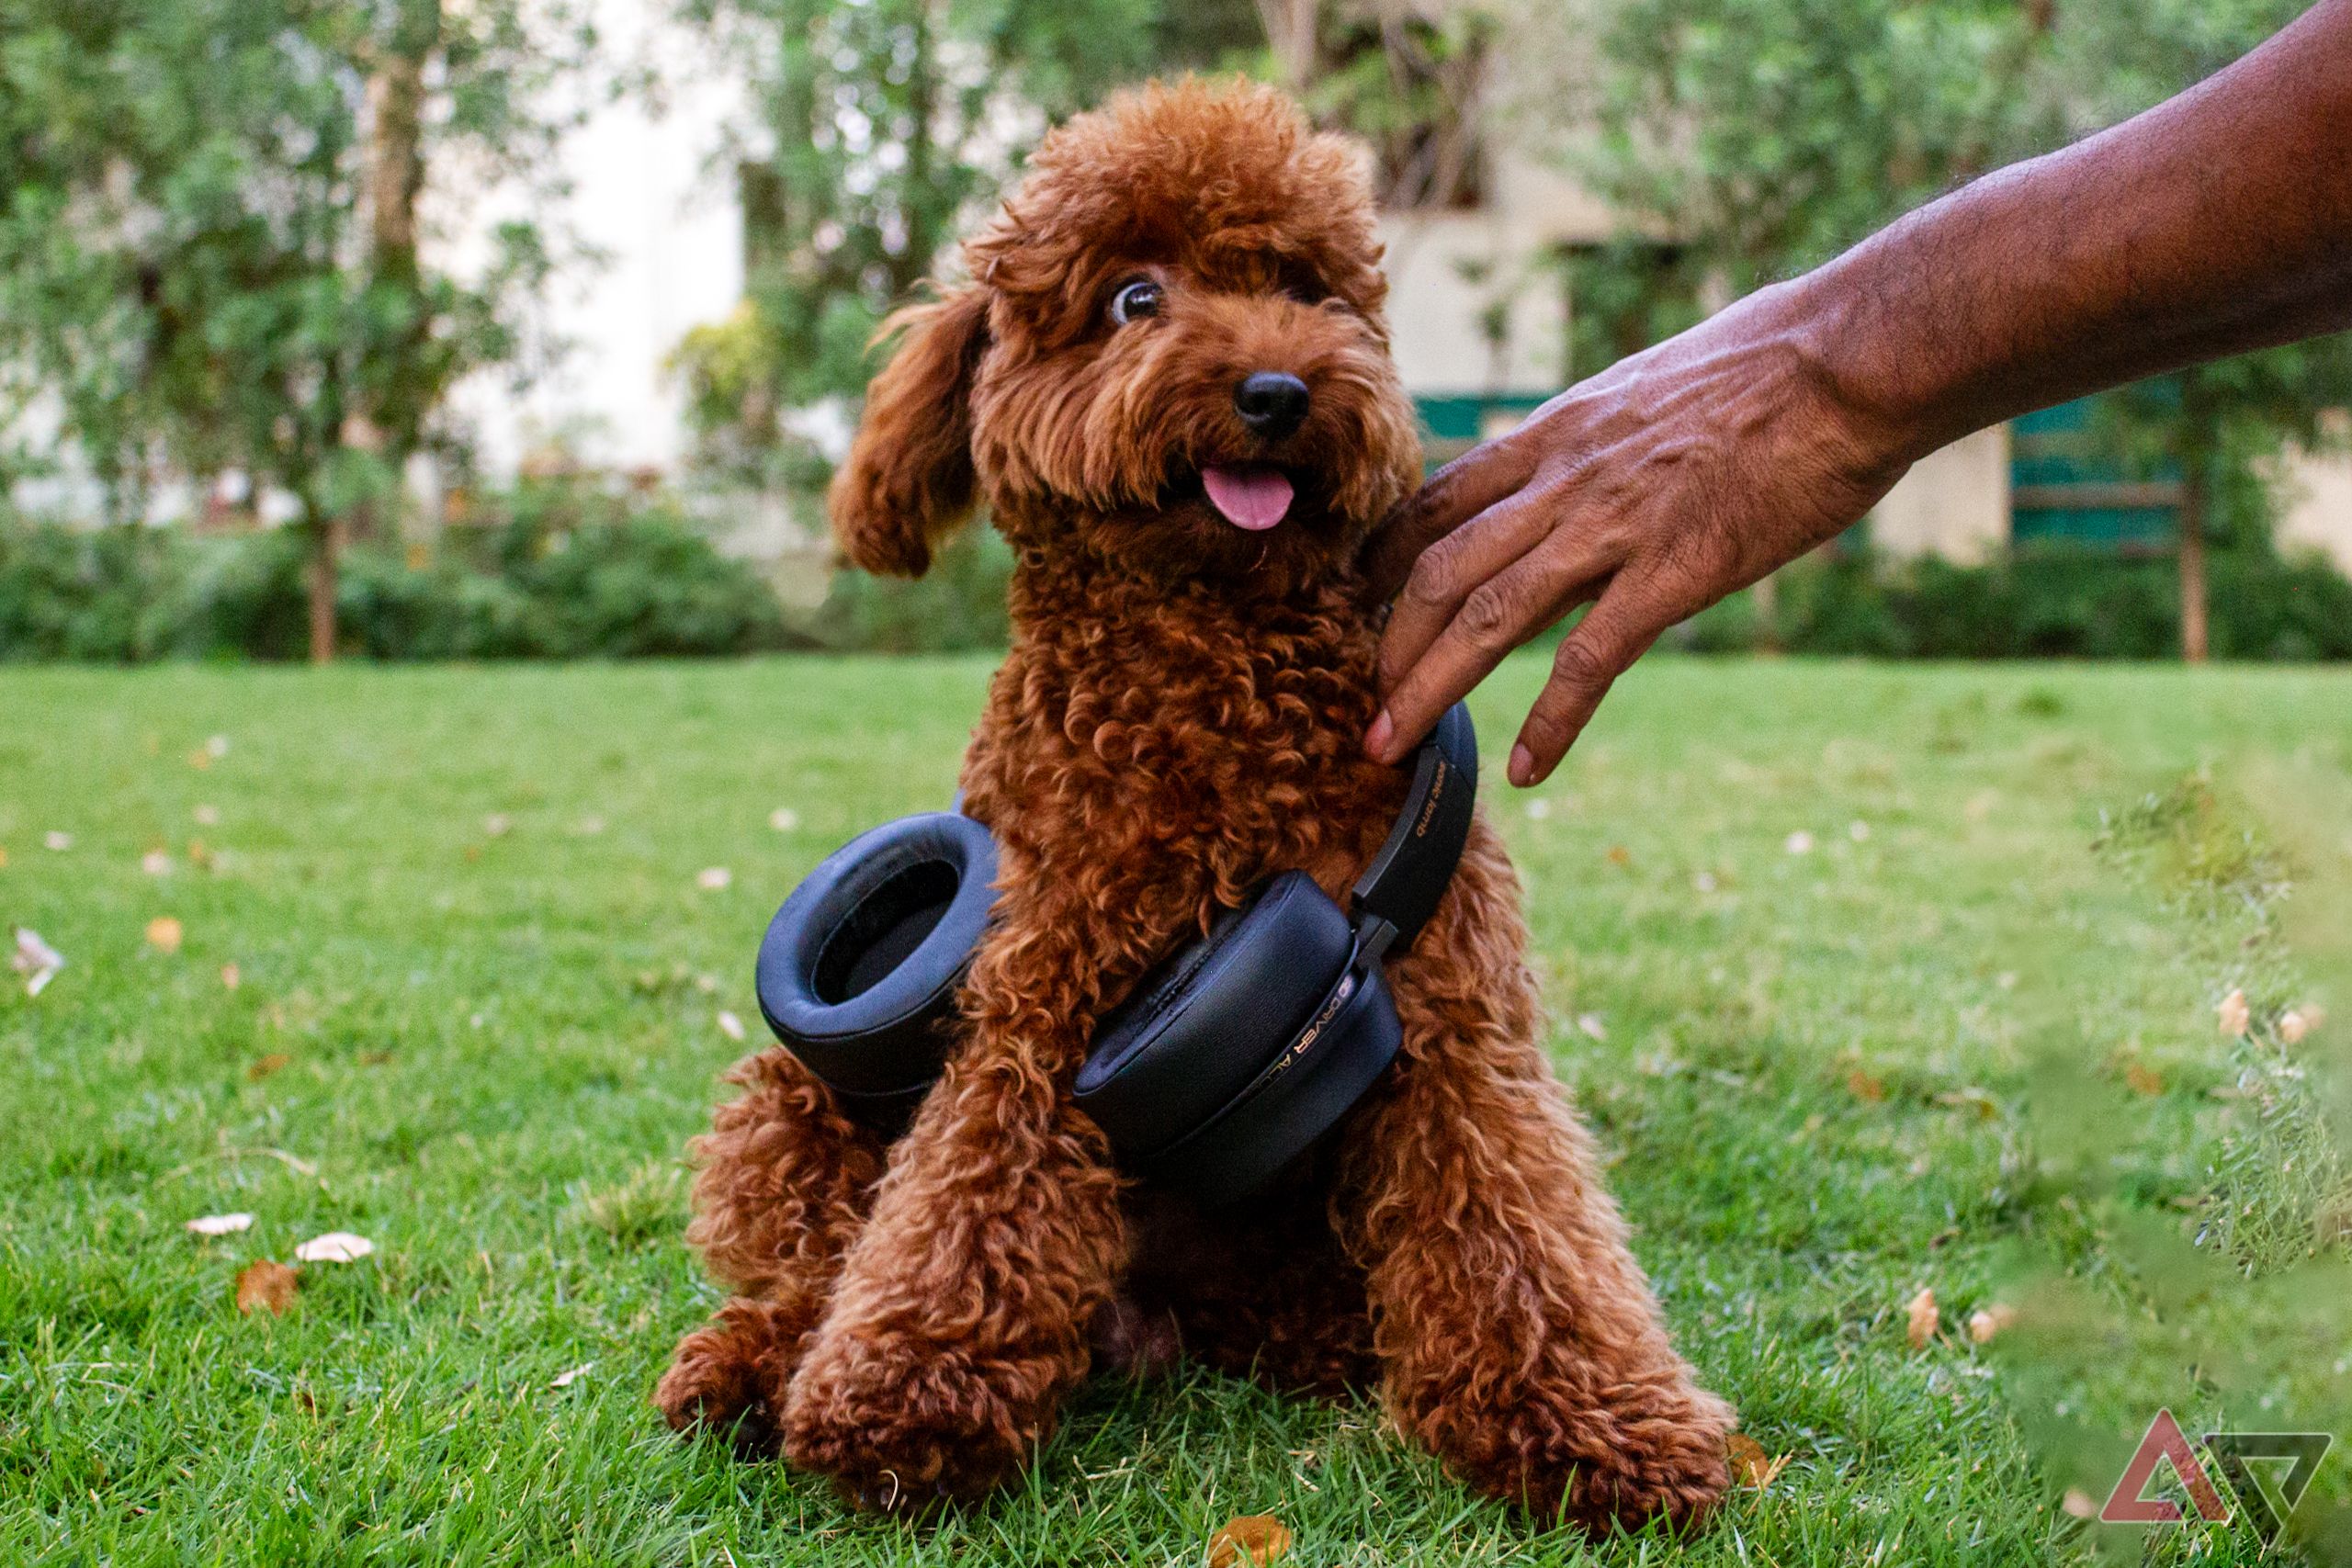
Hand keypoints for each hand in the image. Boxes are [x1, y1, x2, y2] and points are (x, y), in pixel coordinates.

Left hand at [1361, 279, 1917, 785]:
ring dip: (1427, 689)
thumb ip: (1607, 436)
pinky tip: (1527, 768)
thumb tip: (1599, 456)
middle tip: (1360, 706)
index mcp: (1558, 431)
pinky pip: (1590, 658)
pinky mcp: (1676, 568)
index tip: (1357, 608)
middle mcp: (1565, 477)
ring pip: (1485, 616)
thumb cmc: (1776, 361)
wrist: (1853, 354)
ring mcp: (1614, 523)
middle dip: (1387, 645)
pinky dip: (1550, 721)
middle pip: (1437, 569)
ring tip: (1388, 746)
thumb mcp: (1655, 386)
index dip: (1384, 561)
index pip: (1438, 501)